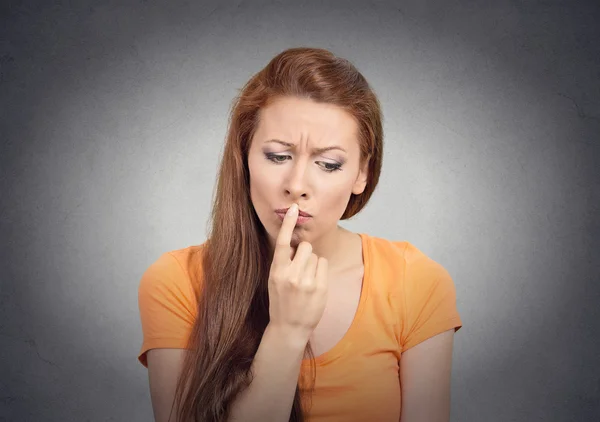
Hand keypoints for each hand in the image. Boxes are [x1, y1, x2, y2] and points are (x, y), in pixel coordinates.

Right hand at [267, 203, 328, 342]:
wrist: (289, 327)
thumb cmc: (282, 301)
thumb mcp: (275, 280)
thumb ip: (284, 262)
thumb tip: (296, 243)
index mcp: (276, 271)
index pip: (282, 242)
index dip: (287, 224)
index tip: (293, 208)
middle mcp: (291, 274)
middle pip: (305, 246)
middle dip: (305, 253)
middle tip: (300, 268)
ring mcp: (306, 281)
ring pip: (315, 255)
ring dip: (313, 263)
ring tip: (306, 280)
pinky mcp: (320, 287)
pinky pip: (323, 264)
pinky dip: (320, 270)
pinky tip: (314, 284)